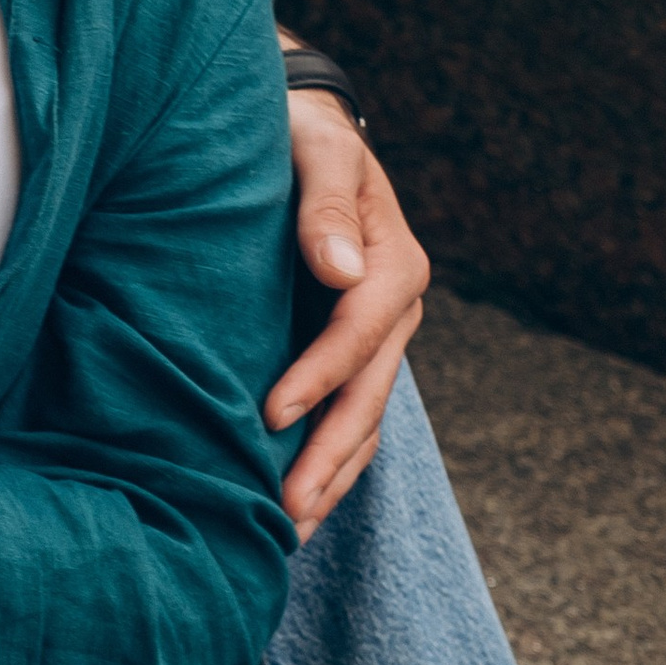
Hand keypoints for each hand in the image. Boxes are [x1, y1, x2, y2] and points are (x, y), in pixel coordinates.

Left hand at [264, 68, 427, 531]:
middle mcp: (396, 310)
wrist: (300, 134)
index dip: (317, 376)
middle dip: (328, 456)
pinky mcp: (351, 356)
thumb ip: (326, 202)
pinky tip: (295, 505)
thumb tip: (341, 269)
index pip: (358, 333)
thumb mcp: (317, 148)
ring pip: (363, 422)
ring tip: (286, 530)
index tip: (269, 414)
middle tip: (284, 511)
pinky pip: (348, 419)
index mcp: (396, 265)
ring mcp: (378, 340)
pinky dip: (328, 464)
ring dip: (329, 477)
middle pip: (367, 396)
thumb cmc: (300, 135)